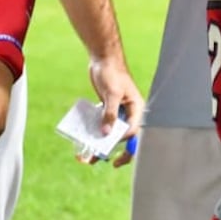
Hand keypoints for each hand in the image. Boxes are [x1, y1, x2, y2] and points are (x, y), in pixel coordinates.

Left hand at [90, 54, 144, 168]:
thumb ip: (110, 114)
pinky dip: (94, 133)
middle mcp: (129, 113)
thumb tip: (105, 134)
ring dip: (99, 145)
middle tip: (97, 160)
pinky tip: (83, 141)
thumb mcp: (112, 94)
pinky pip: (102, 125)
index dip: (121, 141)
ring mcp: (118, 112)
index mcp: (137, 109)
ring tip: (86, 157)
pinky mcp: (108, 110)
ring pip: (110, 134)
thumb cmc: (112, 73)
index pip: (132, 131)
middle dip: (110, 149)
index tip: (107, 144)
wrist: (103, 59)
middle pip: (123, 138)